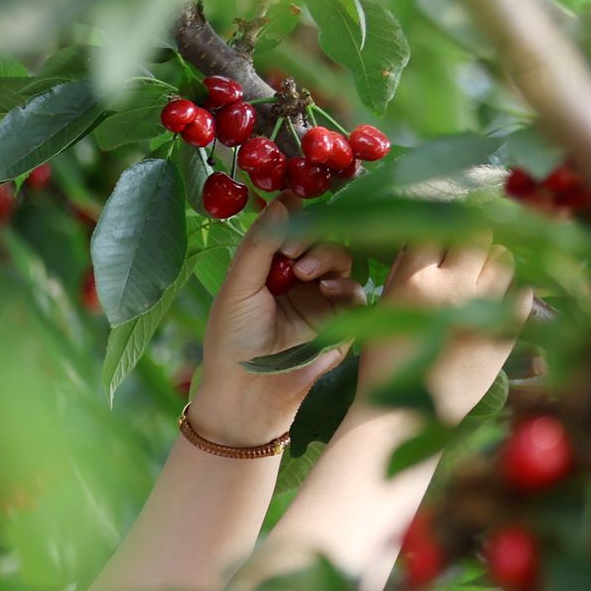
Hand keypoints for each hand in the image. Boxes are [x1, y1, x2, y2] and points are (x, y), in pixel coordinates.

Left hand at [187, 203, 364, 443]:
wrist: (245, 393)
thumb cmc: (232, 340)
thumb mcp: (238, 286)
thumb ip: (259, 244)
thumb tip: (283, 200)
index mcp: (271, 267)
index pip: (293, 229)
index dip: (297, 213)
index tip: (296, 197)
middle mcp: (300, 279)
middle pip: (322, 238)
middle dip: (312, 235)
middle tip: (293, 248)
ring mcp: (323, 300)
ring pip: (342, 260)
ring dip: (327, 256)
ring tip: (303, 271)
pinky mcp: (343, 323)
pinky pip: (358, 294)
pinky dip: (345, 285)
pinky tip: (325, 290)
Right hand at [357, 242, 525, 423]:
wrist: (404, 417)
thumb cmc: (384, 362)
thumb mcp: (383, 308)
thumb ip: (404, 270)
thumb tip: (424, 235)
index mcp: (416, 280)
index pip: (434, 226)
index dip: (438, 223)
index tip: (441, 228)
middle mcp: (454, 287)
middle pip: (476, 234)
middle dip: (471, 235)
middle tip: (467, 244)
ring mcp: (484, 309)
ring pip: (504, 258)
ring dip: (495, 257)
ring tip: (485, 268)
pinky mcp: (504, 332)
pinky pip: (523, 292)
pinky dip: (515, 286)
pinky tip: (502, 293)